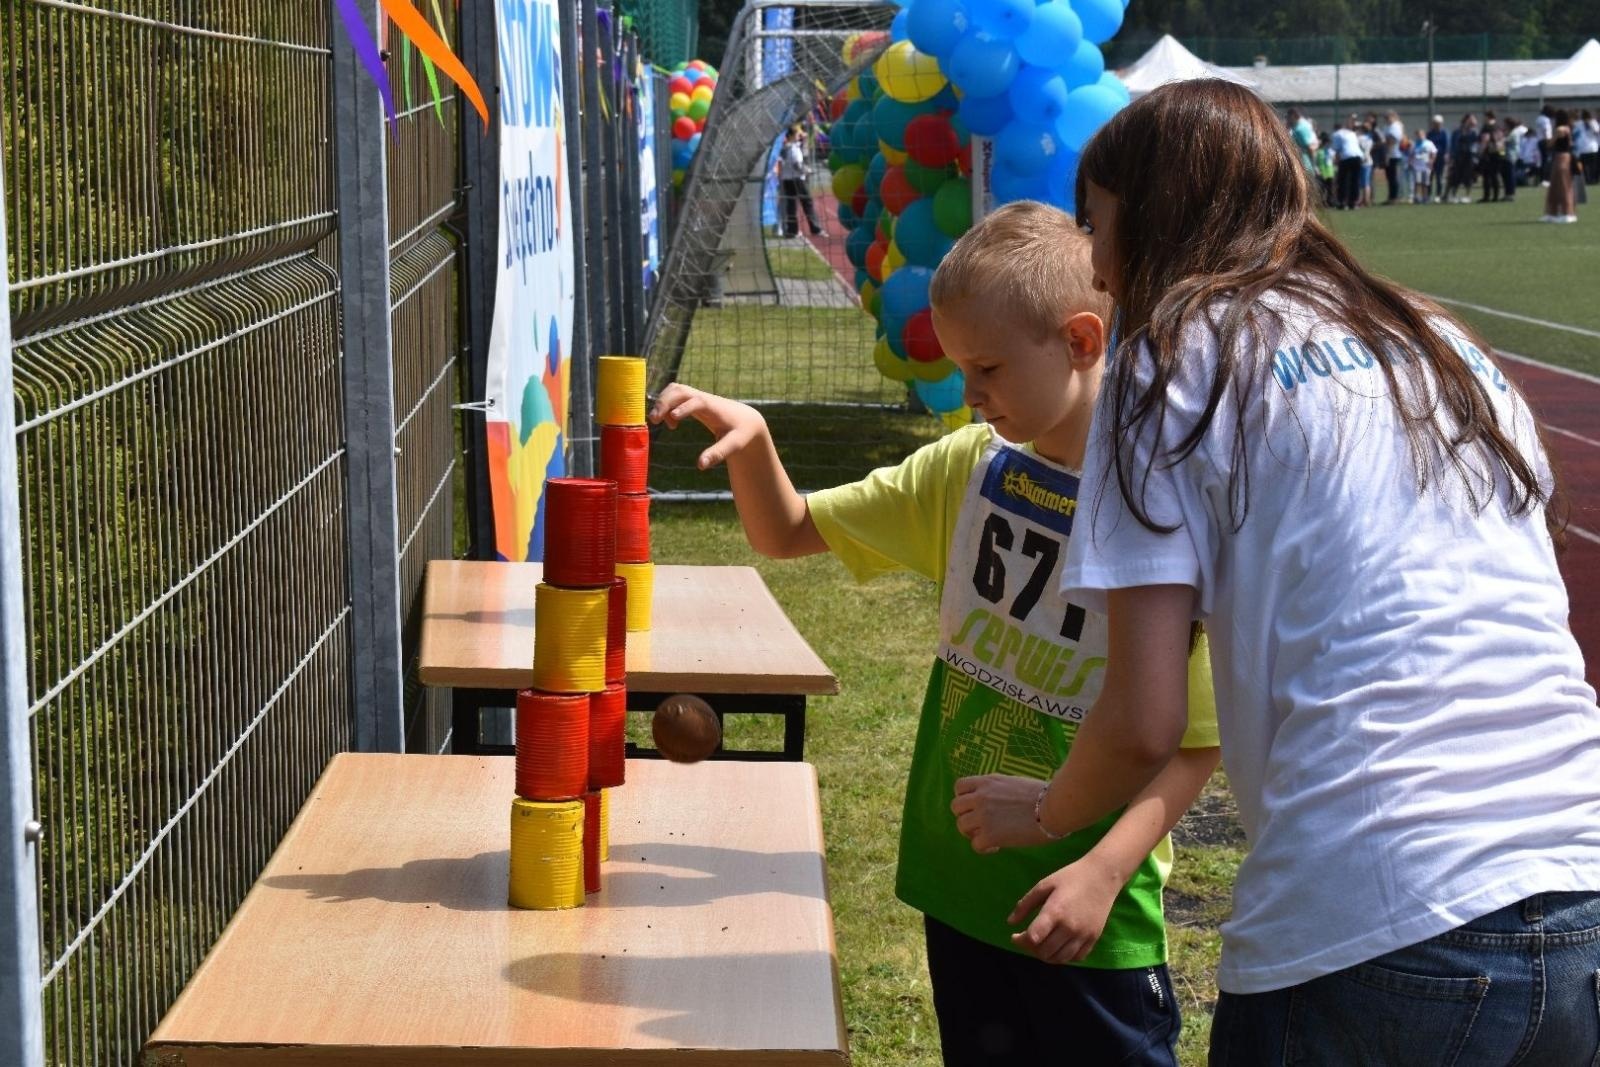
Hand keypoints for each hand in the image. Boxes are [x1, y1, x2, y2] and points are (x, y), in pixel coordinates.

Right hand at [649, 384, 765, 469]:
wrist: (745, 420)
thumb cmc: (740, 433)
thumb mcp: (733, 445)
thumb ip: (717, 454)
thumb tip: (701, 465)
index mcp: (714, 407)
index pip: (697, 401)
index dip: (685, 407)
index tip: (673, 418)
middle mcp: (703, 398)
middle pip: (680, 390)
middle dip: (664, 402)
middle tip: (654, 421)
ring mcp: (697, 396)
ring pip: (674, 389)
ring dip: (662, 402)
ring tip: (658, 421)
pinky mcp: (693, 399)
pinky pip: (674, 395)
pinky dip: (666, 405)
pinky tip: (671, 424)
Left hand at [951, 775, 1050, 853]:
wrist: (1054, 807)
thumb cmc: (1043, 795)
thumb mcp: (1013, 783)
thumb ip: (998, 790)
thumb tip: (995, 801)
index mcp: (987, 782)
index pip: (959, 787)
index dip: (965, 798)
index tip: (976, 806)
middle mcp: (980, 797)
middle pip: (955, 807)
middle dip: (966, 816)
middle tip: (981, 824)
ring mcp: (983, 816)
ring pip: (961, 826)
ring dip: (973, 833)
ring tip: (988, 836)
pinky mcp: (990, 835)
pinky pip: (975, 845)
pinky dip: (984, 848)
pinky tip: (997, 846)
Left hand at [1007, 855, 1123, 963]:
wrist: (1102, 876)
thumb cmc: (1070, 877)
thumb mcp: (1044, 884)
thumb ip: (1026, 904)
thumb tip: (1010, 923)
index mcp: (1055, 912)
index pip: (1033, 938)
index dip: (1021, 940)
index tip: (1015, 936)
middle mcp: (1070, 927)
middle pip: (1044, 952)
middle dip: (1031, 949)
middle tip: (1027, 940)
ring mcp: (1083, 935)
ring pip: (1059, 959)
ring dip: (1046, 955)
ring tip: (1041, 944)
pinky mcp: (1093, 939)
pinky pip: (1076, 958)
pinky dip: (1063, 957)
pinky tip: (1057, 946)